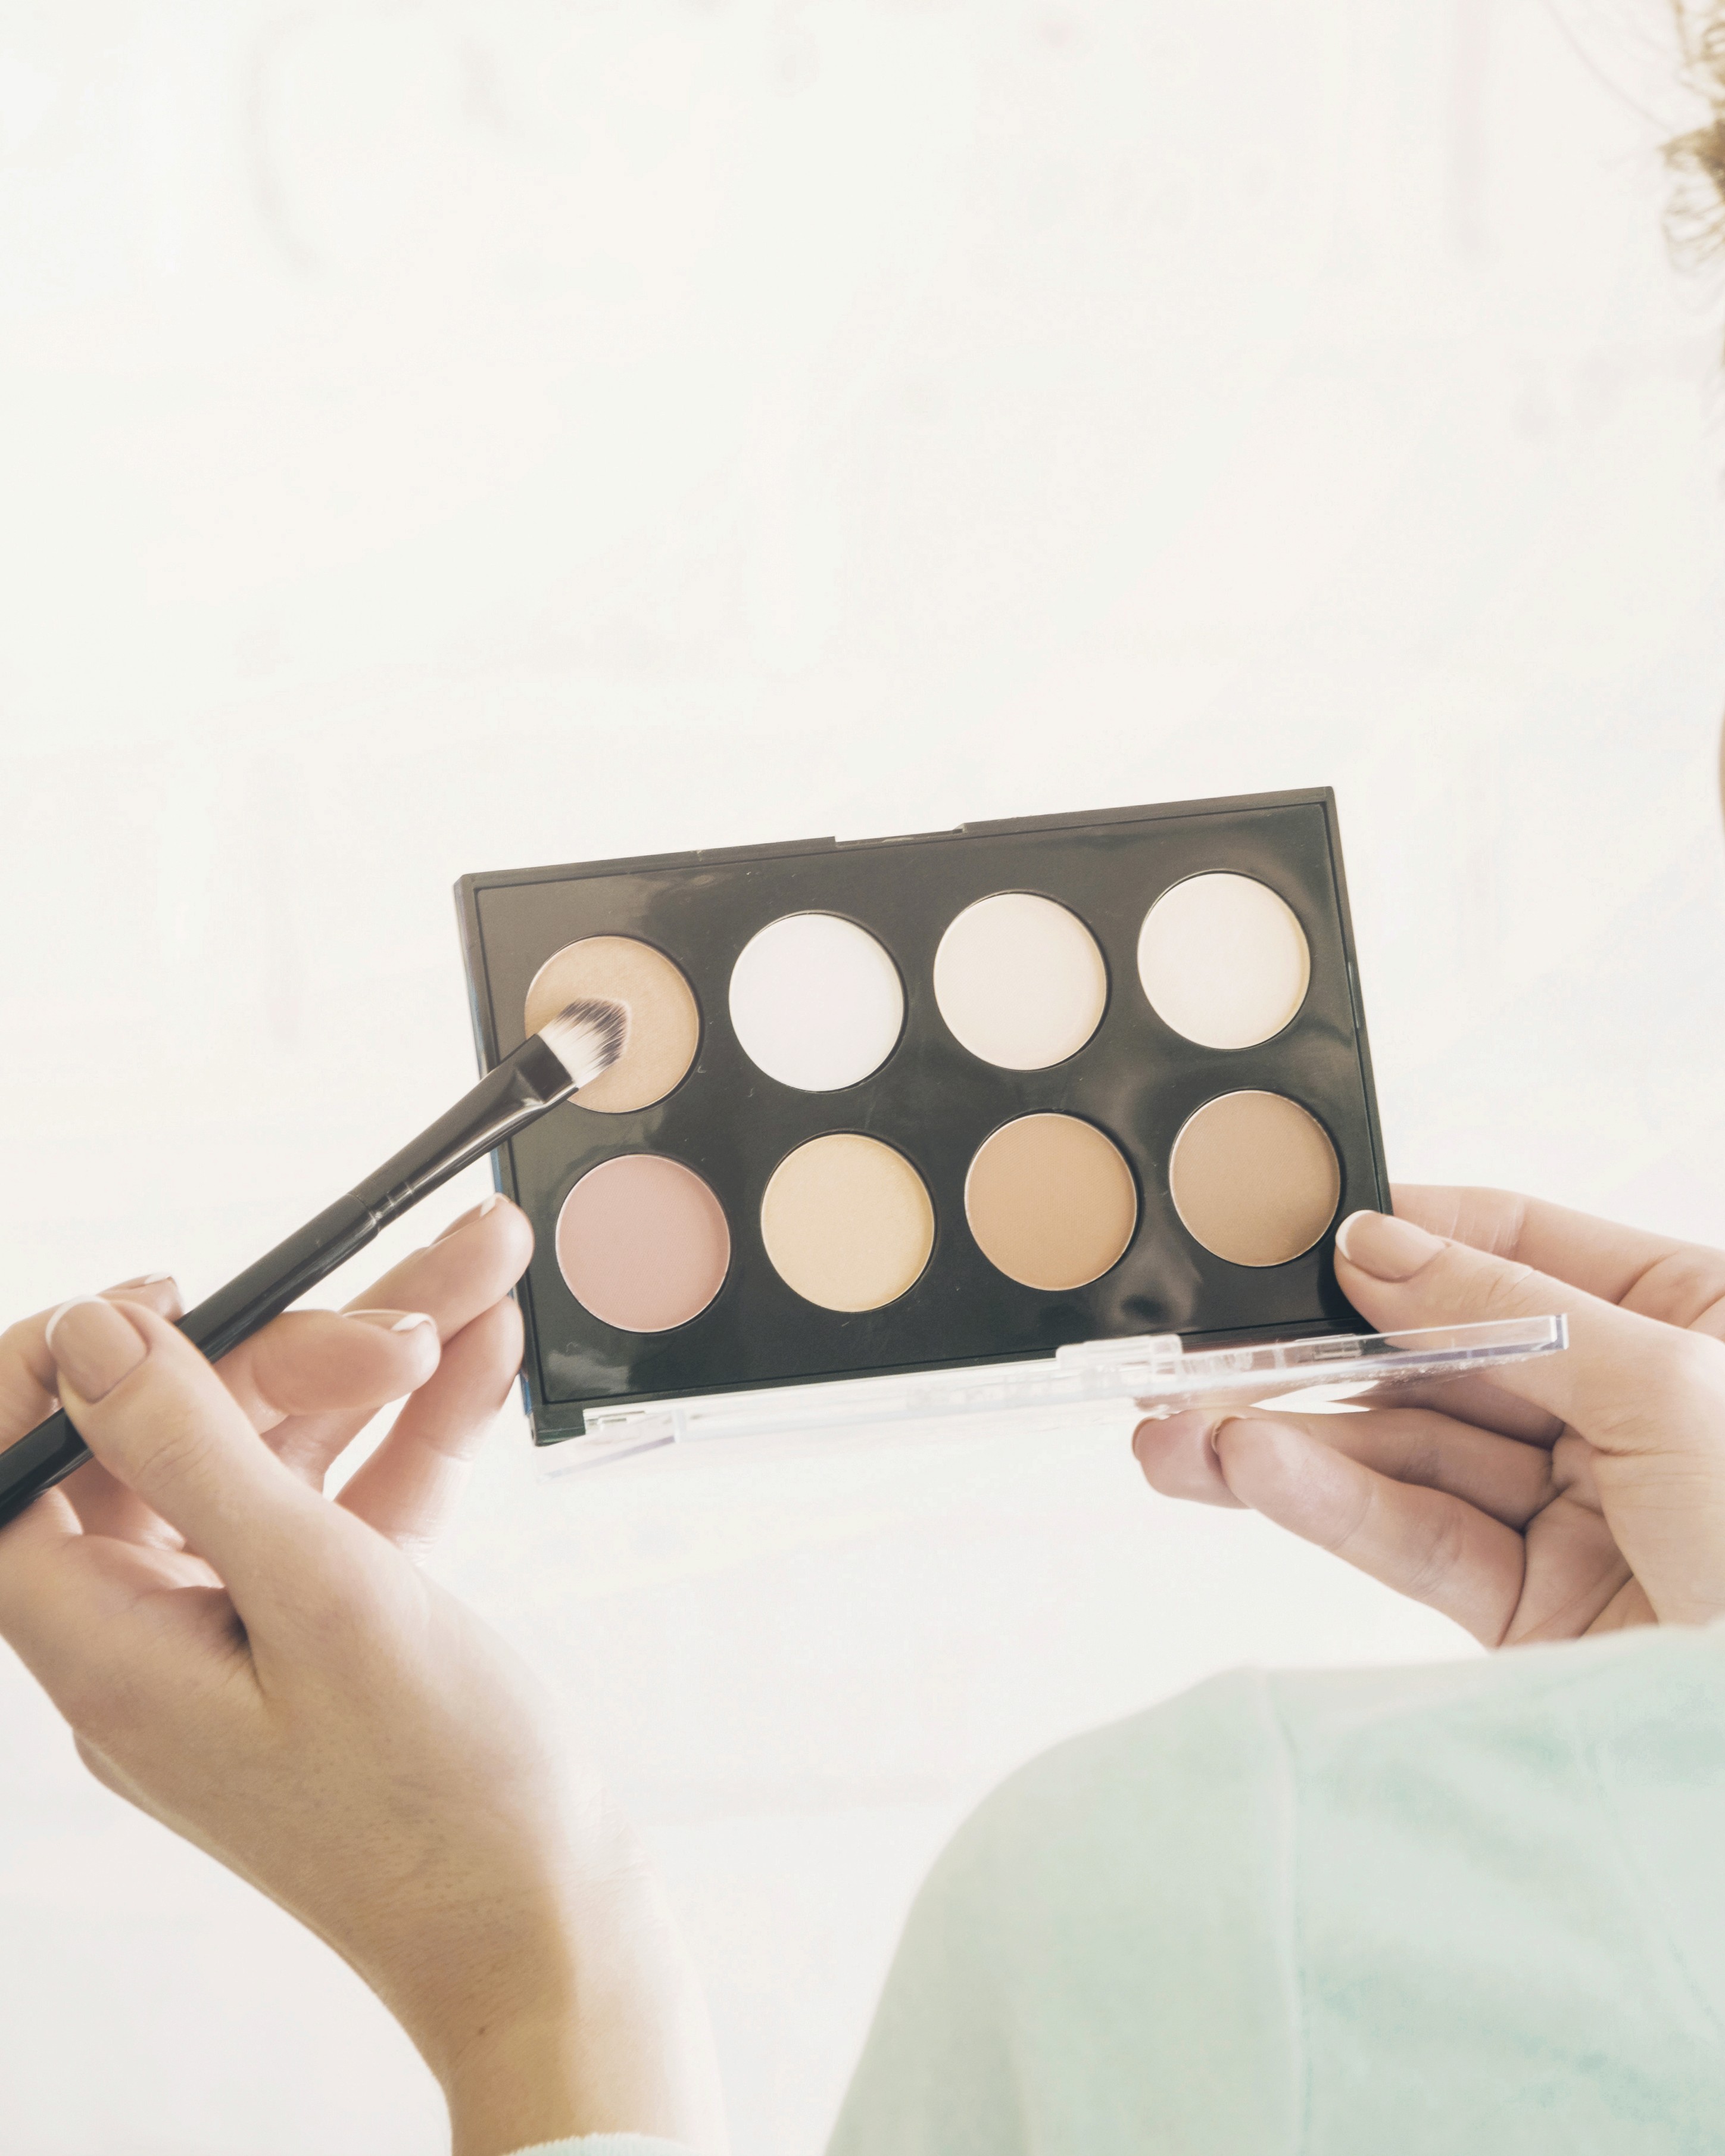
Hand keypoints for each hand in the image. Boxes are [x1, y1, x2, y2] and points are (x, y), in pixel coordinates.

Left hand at [0, 1201, 725, 2155]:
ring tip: (478, 1274)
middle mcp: (158, 1636)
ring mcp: (246, 1634)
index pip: (17, 1478)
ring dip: (383, 1364)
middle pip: (186, 1441)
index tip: (157, 1296)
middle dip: (306, 1346)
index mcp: (110, 1650)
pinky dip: (411, 1432)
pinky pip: (348, 1501)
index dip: (59, 1374)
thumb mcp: (323, 1602)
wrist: (545, 1927)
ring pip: (284, 1455)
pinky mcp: (325, 1635)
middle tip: (419, 1304)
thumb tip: (94, 1340)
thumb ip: (200, 1456)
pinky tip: (476, 1361)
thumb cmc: (439, 1804)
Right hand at [1133, 1186, 1724, 1645]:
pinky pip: (1416, 1538)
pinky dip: (1330, 1507)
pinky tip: (1249, 1474)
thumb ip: (1510, 1308)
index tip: (1297, 1235)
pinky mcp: (1531, 1607)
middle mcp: (1623, 1407)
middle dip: (1312, 1356)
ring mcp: (1573, 1508)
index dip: (1404, 1236)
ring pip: (1406, 1454)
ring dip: (1287, 1442)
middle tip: (1196, 1351)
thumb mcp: (1674, 1387)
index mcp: (1688, 1320)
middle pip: (1436, 1354)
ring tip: (1175, 1436)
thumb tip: (1376, 1244)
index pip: (1517, 1246)